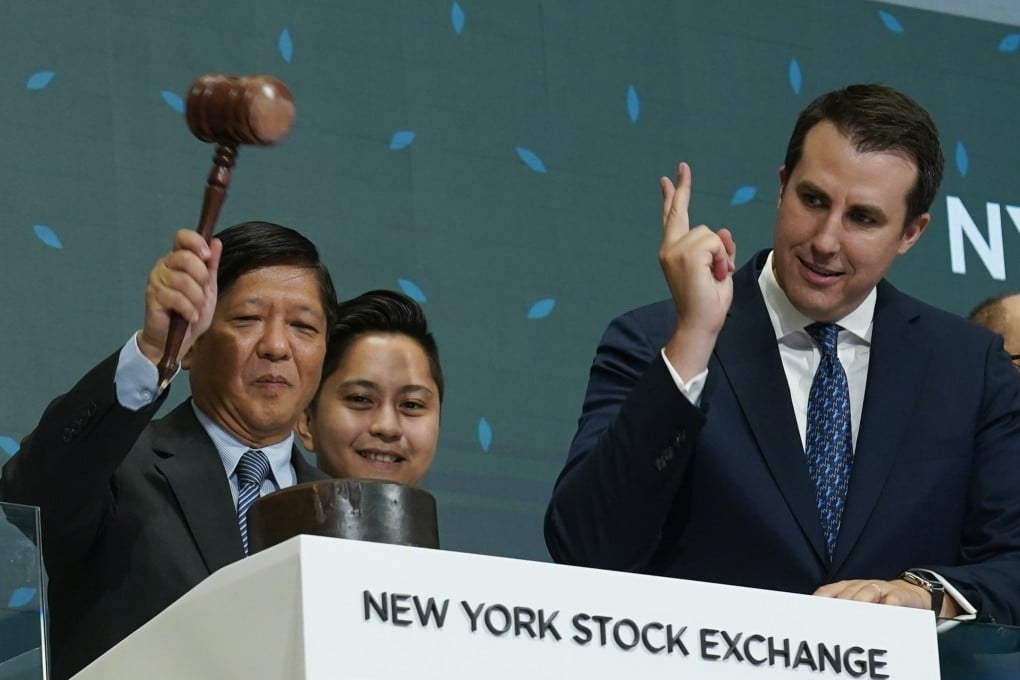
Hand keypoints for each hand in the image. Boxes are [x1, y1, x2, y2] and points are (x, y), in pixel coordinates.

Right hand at [136, 229, 221, 366]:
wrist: (178, 339)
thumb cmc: (192, 312)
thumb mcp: (208, 289)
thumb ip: (211, 266)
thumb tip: (216, 242)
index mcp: (178, 259)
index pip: (182, 237)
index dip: (195, 242)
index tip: (207, 256)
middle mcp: (164, 265)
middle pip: (185, 257)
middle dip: (201, 277)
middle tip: (203, 293)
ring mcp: (156, 279)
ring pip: (183, 280)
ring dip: (196, 299)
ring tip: (196, 309)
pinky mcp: (152, 296)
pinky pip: (175, 297)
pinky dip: (188, 309)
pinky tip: (190, 317)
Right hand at [659, 162, 736, 379]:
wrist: (700, 323)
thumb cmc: (708, 301)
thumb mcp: (718, 268)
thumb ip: (718, 248)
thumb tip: (722, 232)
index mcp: (673, 251)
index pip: (672, 217)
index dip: (673, 196)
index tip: (668, 179)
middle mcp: (669, 248)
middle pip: (681, 213)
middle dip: (682, 189)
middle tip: (682, 166)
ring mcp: (674, 251)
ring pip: (709, 234)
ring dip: (720, 255)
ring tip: (714, 275)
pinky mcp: (685, 255)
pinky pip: (714, 243)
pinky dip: (721, 259)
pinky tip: (714, 275)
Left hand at [813, 578, 958, 616]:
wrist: (911, 593)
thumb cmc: (879, 603)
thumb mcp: (860, 605)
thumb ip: (843, 610)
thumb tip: (820, 624)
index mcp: (848, 588)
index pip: (828, 591)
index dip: (819, 600)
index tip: (809, 611)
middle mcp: (861, 586)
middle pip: (847, 593)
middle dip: (838, 605)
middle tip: (832, 618)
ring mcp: (881, 588)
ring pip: (867, 593)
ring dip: (860, 602)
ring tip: (853, 615)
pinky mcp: (900, 594)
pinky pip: (893, 597)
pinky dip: (889, 603)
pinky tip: (885, 610)